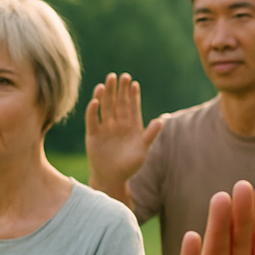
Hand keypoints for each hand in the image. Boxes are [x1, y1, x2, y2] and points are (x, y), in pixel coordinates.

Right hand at [85, 73, 162, 194]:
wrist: (112, 178)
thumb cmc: (130, 165)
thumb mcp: (143, 150)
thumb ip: (150, 135)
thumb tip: (162, 120)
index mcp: (131, 126)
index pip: (132, 107)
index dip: (133, 95)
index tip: (134, 83)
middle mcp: (117, 124)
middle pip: (118, 103)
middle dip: (120, 90)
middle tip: (121, 75)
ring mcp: (105, 128)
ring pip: (105, 107)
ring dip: (106, 95)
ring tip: (107, 82)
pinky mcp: (93, 134)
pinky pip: (92, 120)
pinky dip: (93, 110)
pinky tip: (95, 100)